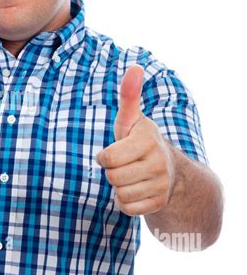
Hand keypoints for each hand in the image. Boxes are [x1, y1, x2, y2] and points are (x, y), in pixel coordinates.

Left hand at [95, 65, 174, 215]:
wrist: (170, 172)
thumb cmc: (138, 141)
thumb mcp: (131, 120)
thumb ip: (128, 96)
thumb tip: (134, 66)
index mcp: (148, 139)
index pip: (109, 158)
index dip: (105, 157)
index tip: (113, 152)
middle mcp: (159, 162)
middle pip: (113, 177)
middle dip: (112, 173)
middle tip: (125, 165)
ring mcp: (161, 184)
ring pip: (120, 194)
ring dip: (119, 188)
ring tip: (131, 177)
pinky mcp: (159, 203)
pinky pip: (128, 208)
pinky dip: (126, 203)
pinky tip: (136, 191)